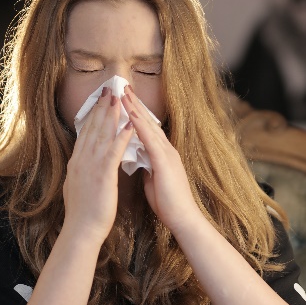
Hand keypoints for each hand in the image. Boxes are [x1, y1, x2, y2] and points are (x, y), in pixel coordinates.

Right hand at [63, 88, 135, 245]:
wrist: (81, 230)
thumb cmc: (83, 214)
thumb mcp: (78, 187)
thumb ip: (82, 173)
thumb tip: (83, 165)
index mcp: (77, 163)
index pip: (86, 134)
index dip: (94, 116)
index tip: (100, 101)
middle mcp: (82, 160)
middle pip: (92, 128)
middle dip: (102, 108)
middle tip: (109, 90)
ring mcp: (91, 166)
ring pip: (102, 134)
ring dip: (111, 115)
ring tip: (119, 98)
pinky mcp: (103, 175)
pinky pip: (113, 151)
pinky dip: (121, 136)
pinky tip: (129, 124)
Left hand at [121, 86, 201, 231]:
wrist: (183, 218)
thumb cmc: (168, 203)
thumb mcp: (154, 179)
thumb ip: (147, 165)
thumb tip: (138, 157)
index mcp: (162, 154)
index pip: (147, 128)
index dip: (136, 113)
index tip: (124, 99)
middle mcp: (166, 149)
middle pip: (148, 121)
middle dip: (134, 103)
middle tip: (122, 86)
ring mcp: (167, 154)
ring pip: (149, 126)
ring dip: (135, 108)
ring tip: (123, 92)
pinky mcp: (165, 162)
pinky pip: (150, 140)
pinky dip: (139, 126)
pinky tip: (130, 115)